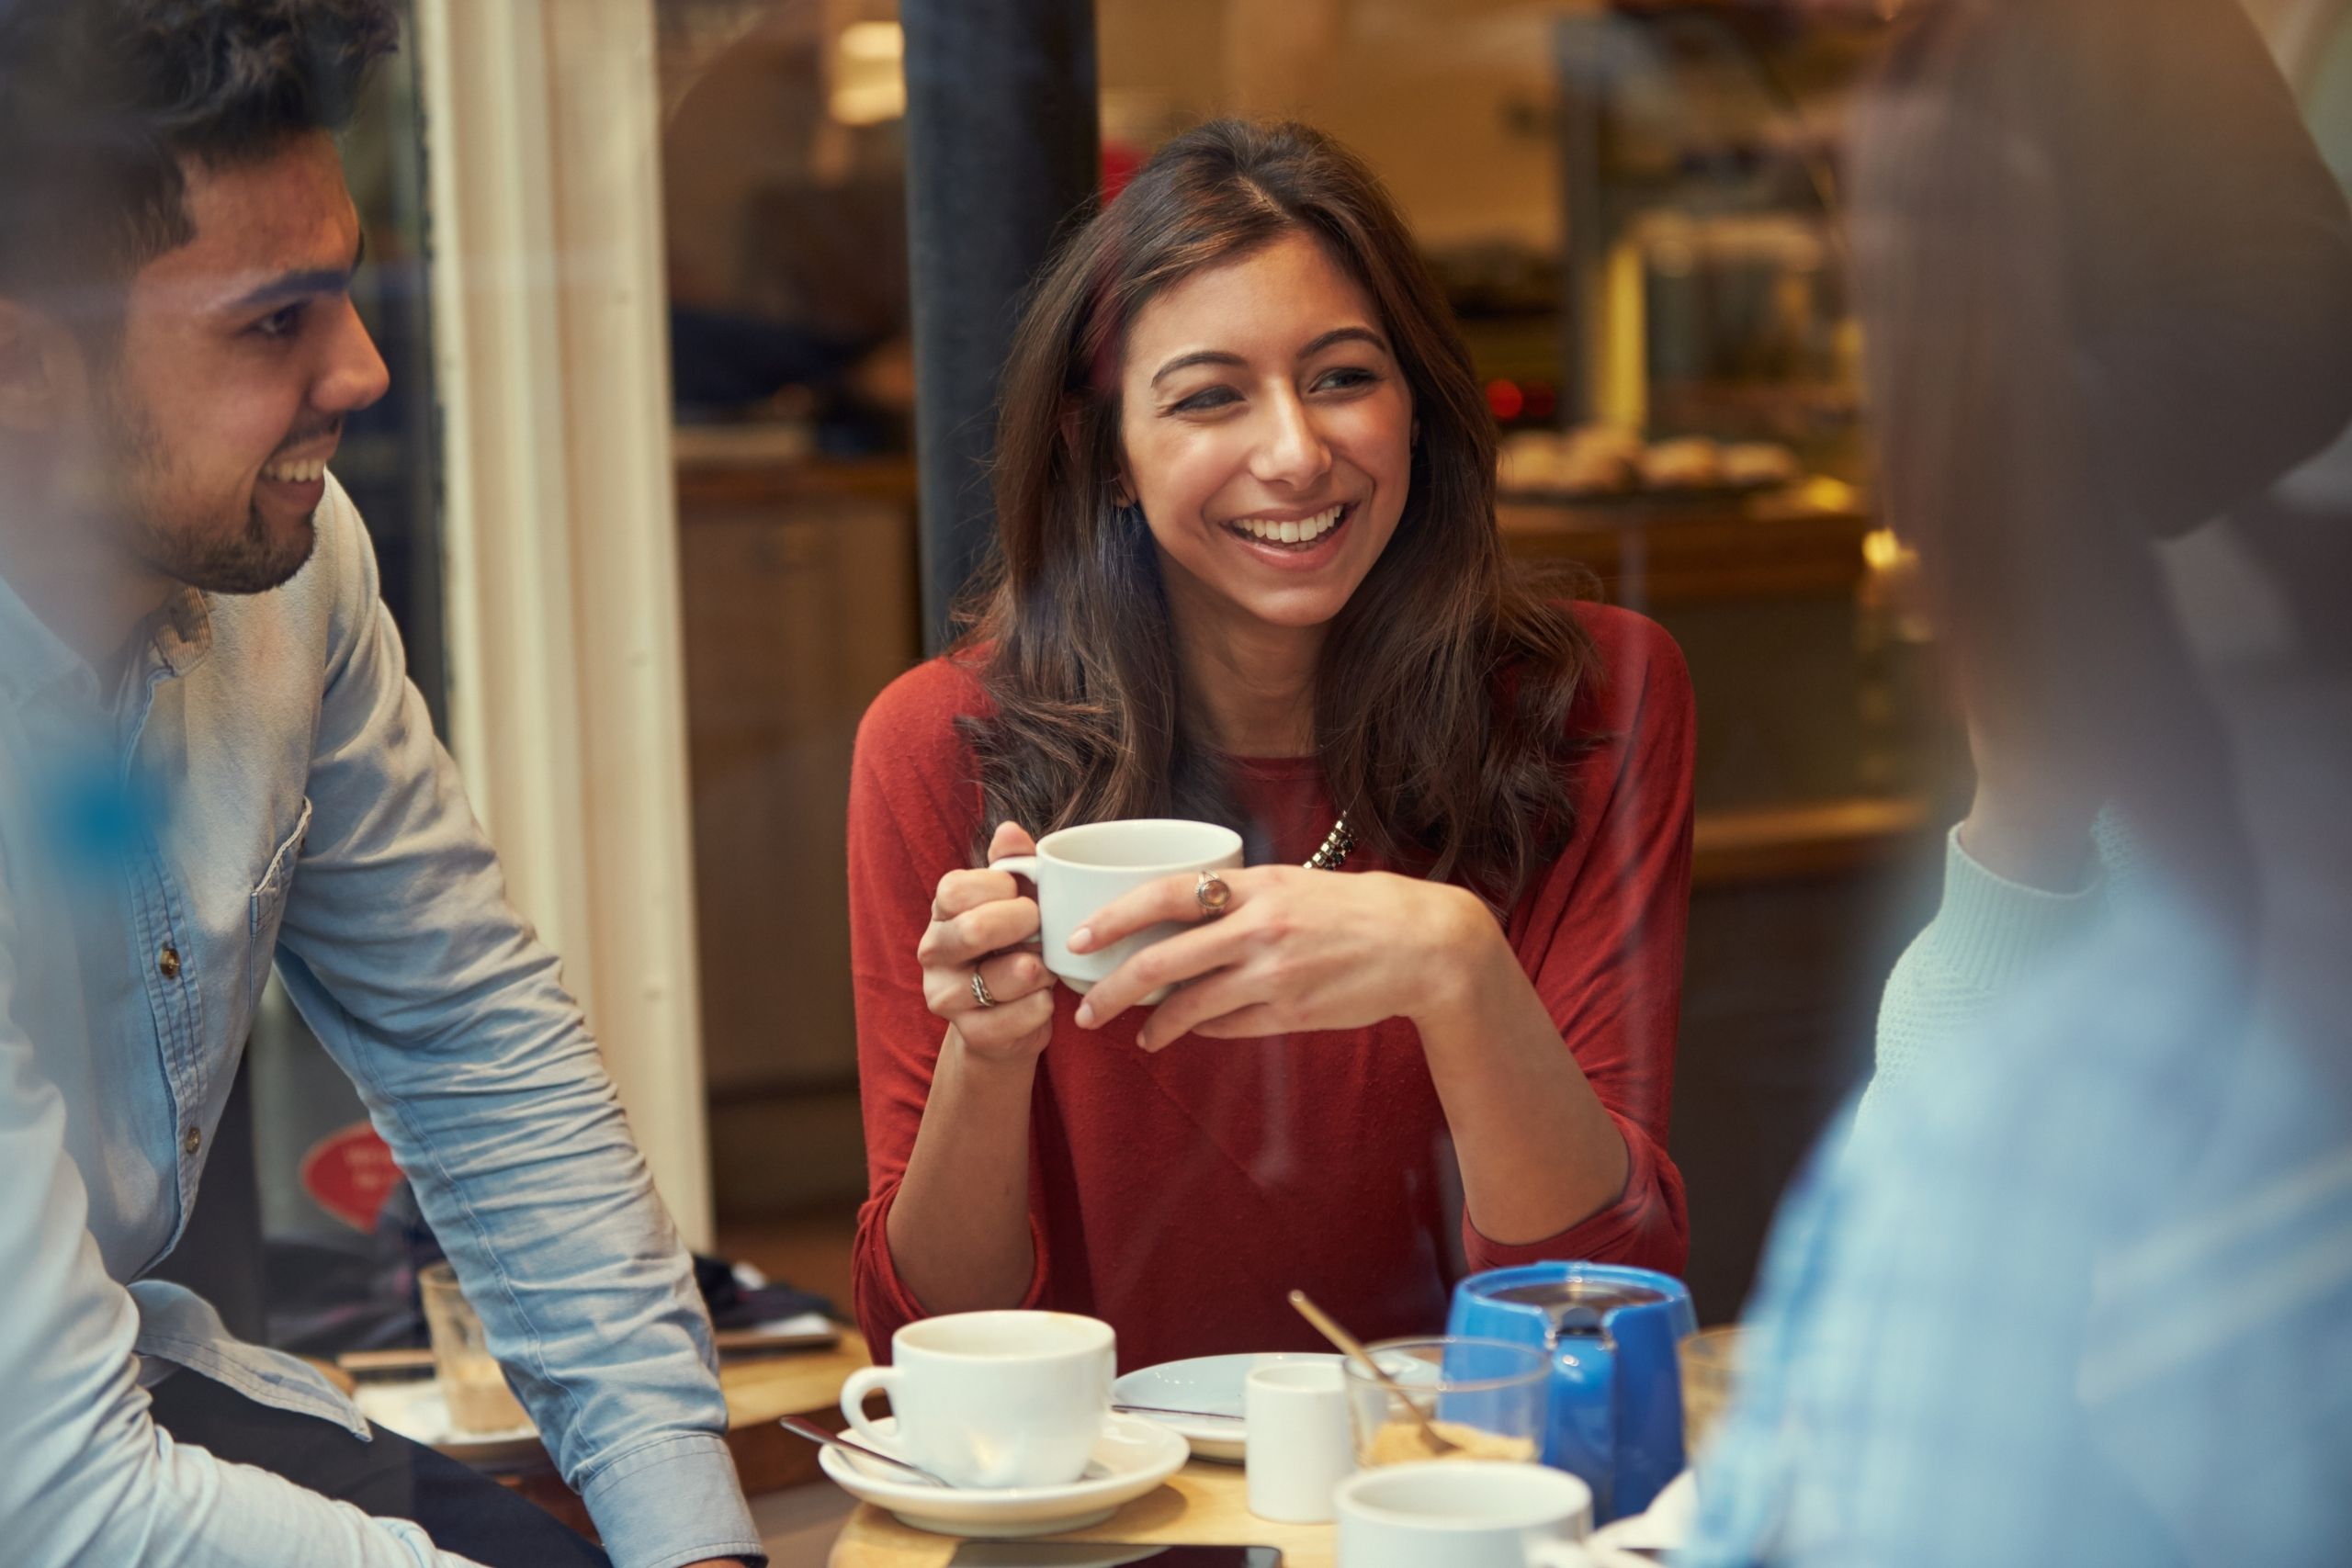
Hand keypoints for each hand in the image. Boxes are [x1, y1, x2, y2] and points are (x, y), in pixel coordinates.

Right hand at [915, 821, 1056, 1064]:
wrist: (1008, 1020)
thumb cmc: (1015, 945)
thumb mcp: (1017, 900)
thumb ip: (1015, 864)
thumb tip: (1009, 830)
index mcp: (941, 911)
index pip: (956, 888)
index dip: (1001, 888)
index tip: (1022, 895)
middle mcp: (933, 952)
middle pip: (975, 929)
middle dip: (1024, 924)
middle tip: (1041, 928)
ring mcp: (946, 996)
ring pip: (1005, 976)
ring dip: (1041, 970)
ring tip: (1045, 968)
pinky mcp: (971, 1034)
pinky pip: (1023, 1015)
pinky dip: (1044, 1005)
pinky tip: (1042, 999)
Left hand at [1067, 865, 1494, 1050]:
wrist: (1423, 945)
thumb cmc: (1353, 909)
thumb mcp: (1290, 883)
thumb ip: (1236, 896)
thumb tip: (1176, 918)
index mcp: (1255, 885)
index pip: (1165, 895)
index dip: (1114, 917)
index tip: (1080, 938)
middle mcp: (1259, 929)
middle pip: (1162, 962)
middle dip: (1112, 990)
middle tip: (1085, 1008)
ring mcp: (1274, 976)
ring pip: (1189, 1006)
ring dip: (1153, 1025)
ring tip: (1137, 1035)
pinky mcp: (1290, 1014)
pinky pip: (1227, 1028)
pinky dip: (1202, 1030)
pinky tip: (1190, 1031)